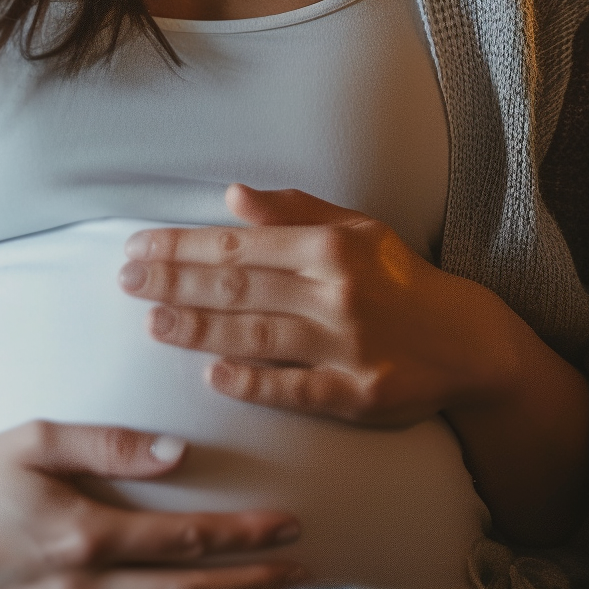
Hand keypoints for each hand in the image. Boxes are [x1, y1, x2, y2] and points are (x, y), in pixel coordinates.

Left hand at [121, 185, 523, 426]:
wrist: (465, 339)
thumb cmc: (401, 280)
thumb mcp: (359, 230)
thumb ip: (295, 212)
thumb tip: (233, 195)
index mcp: (333, 247)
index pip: (241, 245)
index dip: (183, 246)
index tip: (138, 247)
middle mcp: (337, 292)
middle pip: (239, 287)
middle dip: (175, 282)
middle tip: (124, 280)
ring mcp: (346, 345)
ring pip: (256, 336)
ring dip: (198, 329)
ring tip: (152, 323)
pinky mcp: (356, 393)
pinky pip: (294, 389)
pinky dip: (251, 382)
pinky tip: (211, 376)